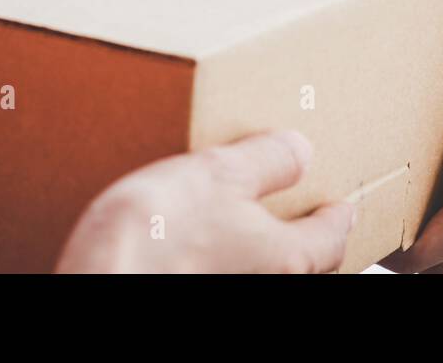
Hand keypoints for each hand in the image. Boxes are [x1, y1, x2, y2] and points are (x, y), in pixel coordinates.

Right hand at [57, 131, 353, 273]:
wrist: (100, 281)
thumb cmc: (157, 237)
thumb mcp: (218, 173)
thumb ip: (265, 161)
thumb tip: (299, 149)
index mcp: (285, 257)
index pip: (330, 238)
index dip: (338, 216)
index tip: (342, 206)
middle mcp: (266, 287)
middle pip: (300, 263)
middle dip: (300, 235)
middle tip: (297, 208)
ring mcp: (229, 293)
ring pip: (259, 271)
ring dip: (256, 248)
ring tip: (238, 217)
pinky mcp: (188, 292)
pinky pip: (218, 273)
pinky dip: (219, 259)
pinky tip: (190, 241)